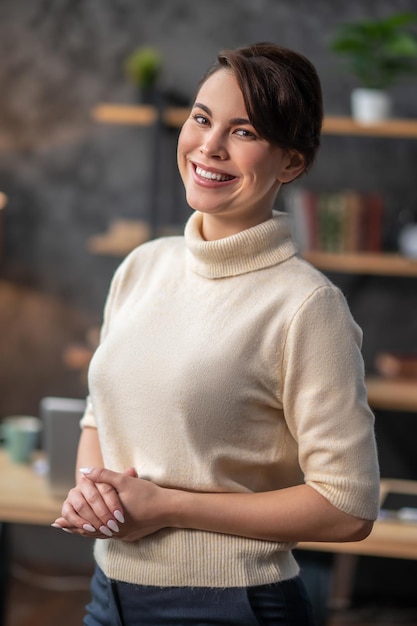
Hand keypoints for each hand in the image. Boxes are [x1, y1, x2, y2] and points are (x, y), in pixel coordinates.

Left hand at [53, 467, 168, 540]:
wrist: (169, 508)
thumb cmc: (148, 493)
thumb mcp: (125, 481)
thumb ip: (103, 475)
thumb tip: (84, 471)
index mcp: (111, 519)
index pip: (85, 523)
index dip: (71, 520)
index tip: (58, 521)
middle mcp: (115, 532)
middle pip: (89, 531)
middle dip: (74, 527)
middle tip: (60, 525)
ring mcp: (123, 535)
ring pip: (99, 535)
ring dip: (86, 531)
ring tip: (74, 529)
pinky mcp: (130, 535)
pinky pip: (110, 536)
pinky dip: (100, 533)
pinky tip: (98, 530)